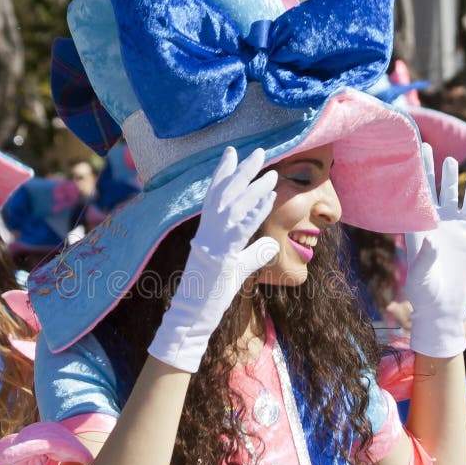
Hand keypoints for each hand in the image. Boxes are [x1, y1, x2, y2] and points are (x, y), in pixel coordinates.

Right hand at [148, 146, 279, 371]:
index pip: (215, 194)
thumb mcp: (238, 268)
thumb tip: (270, 243)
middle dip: (242, 170)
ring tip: (272, 174)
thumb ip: (254, 253)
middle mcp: (208, 231)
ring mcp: (213, 242)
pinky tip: (267, 201)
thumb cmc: (212, 292)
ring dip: (253, 188)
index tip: (232, 151)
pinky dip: (254, 214)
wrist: (193, 313)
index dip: (223, 171)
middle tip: (260, 152)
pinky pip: (239, 230)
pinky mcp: (222, 256)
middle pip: (225, 193)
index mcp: (207, 230)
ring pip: (233, 207)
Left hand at [403, 144, 465, 357]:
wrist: (443, 308)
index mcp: (415, 232)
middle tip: (423, 146)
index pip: (412, 201)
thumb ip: (425, 259)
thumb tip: (431, 240)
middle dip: (427, 171)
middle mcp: (432, 226)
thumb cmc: (425, 295)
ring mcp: (450, 229)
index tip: (405, 161)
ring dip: (450, 179)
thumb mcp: (422, 277)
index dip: (410, 182)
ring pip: (451, 197)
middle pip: (430, 192)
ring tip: (449, 160)